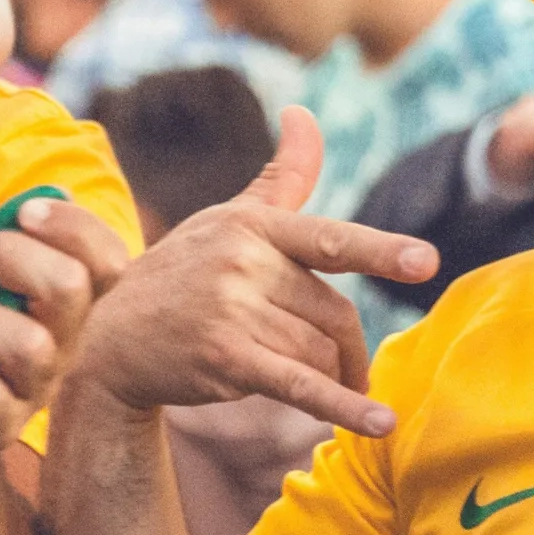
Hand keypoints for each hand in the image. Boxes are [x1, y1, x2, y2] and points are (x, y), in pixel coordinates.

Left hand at [0, 196, 133, 457]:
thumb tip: (5, 214)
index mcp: (69, 298)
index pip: (107, 258)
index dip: (72, 225)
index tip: (23, 211)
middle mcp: (65, 341)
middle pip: (70, 286)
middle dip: (8, 256)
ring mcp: (37, 386)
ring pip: (30, 345)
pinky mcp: (1, 427)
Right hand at [73, 107, 436, 436]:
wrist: (108, 339)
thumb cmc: (181, 274)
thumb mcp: (227, 220)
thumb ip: (281, 177)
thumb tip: (304, 112)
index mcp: (252, 226)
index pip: (328, 239)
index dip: (380, 250)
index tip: (425, 261)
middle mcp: (242, 263)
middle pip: (333, 312)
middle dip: (351, 348)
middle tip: (354, 369)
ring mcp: (231, 311)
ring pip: (319, 351)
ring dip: (335, 378)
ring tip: (329, 390)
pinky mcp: (225, 360)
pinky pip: (300, 385)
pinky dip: (344, 406)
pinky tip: (379, 422)